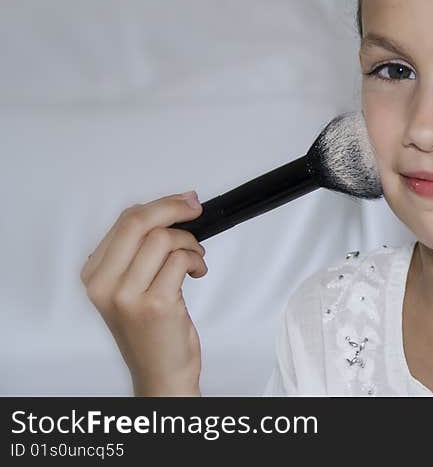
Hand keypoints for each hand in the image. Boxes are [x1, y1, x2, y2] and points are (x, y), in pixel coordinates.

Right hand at [81, 192, 206, 395]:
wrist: (160, 373)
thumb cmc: (150, 330)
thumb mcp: (130, 287)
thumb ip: (138, 251)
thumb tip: (168, 208)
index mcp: (94, 275)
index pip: (124, 221)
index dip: (159, 204)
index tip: (182, 202)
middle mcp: (104, 285)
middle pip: (138, 222)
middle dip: (174, 208)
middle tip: (195, 208)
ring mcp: (128, 296)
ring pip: (163, 239)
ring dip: (189, 244)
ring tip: (194, 259)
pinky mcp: (155, 304)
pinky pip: (180, 260)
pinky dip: (196, 260)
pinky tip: (196, 272)